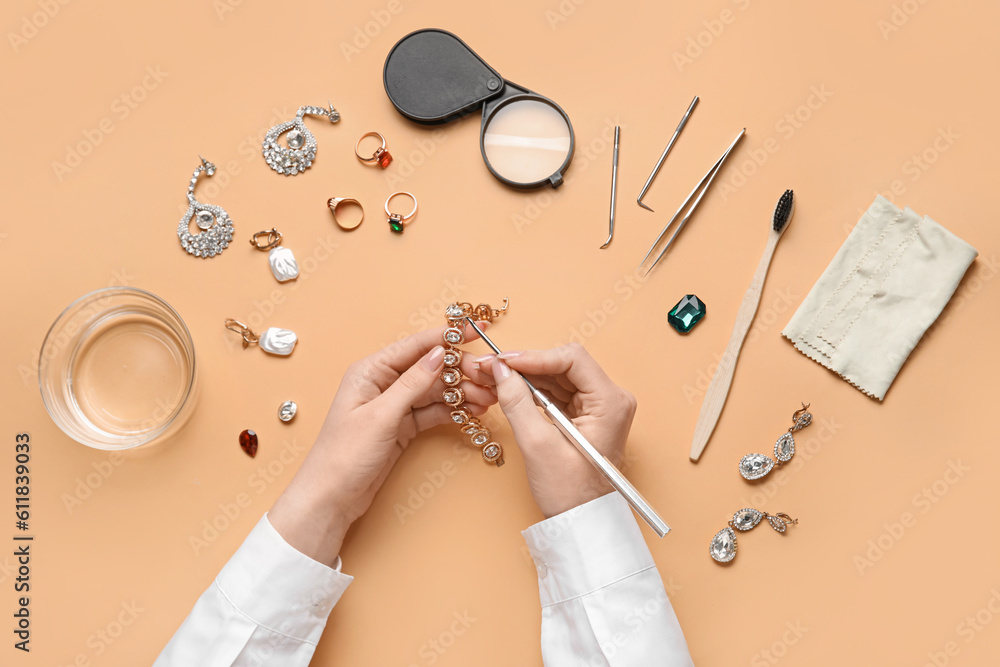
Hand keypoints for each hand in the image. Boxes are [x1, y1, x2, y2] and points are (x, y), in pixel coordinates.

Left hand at [268, 323, 495, 565]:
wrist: (332, 498)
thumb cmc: (344, 455)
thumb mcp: (381, 415)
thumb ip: (412, 383)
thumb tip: (439, 354)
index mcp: (370, 371)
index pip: (416, 345)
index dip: (448, 336)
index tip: (477, 331)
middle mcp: (382, 383)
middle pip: (430, 367)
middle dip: (461, 371)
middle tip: (488, 378)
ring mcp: (394, 405)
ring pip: (435, 390)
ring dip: (462, 392)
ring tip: (487, 399)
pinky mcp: (402, 426)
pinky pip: (432, 411)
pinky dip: (453, 410)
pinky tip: (473, 411)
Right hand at [473, 343, 635, 517]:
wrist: (581, 522)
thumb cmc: (571, 493)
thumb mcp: (538, 445)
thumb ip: (517, 402)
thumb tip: (499, 370)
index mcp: (610, 402)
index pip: (571, 359)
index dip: (533, 356)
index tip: (502, 361)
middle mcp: (610, 399)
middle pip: (564, 364)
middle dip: (526, 364)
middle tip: (491, 367)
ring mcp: (599, 406)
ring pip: (557, 376)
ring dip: (526, 376)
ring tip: (494, 377)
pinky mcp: (585, 415)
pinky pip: (556, 391)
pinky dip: (532, 390)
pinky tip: (510, 390)